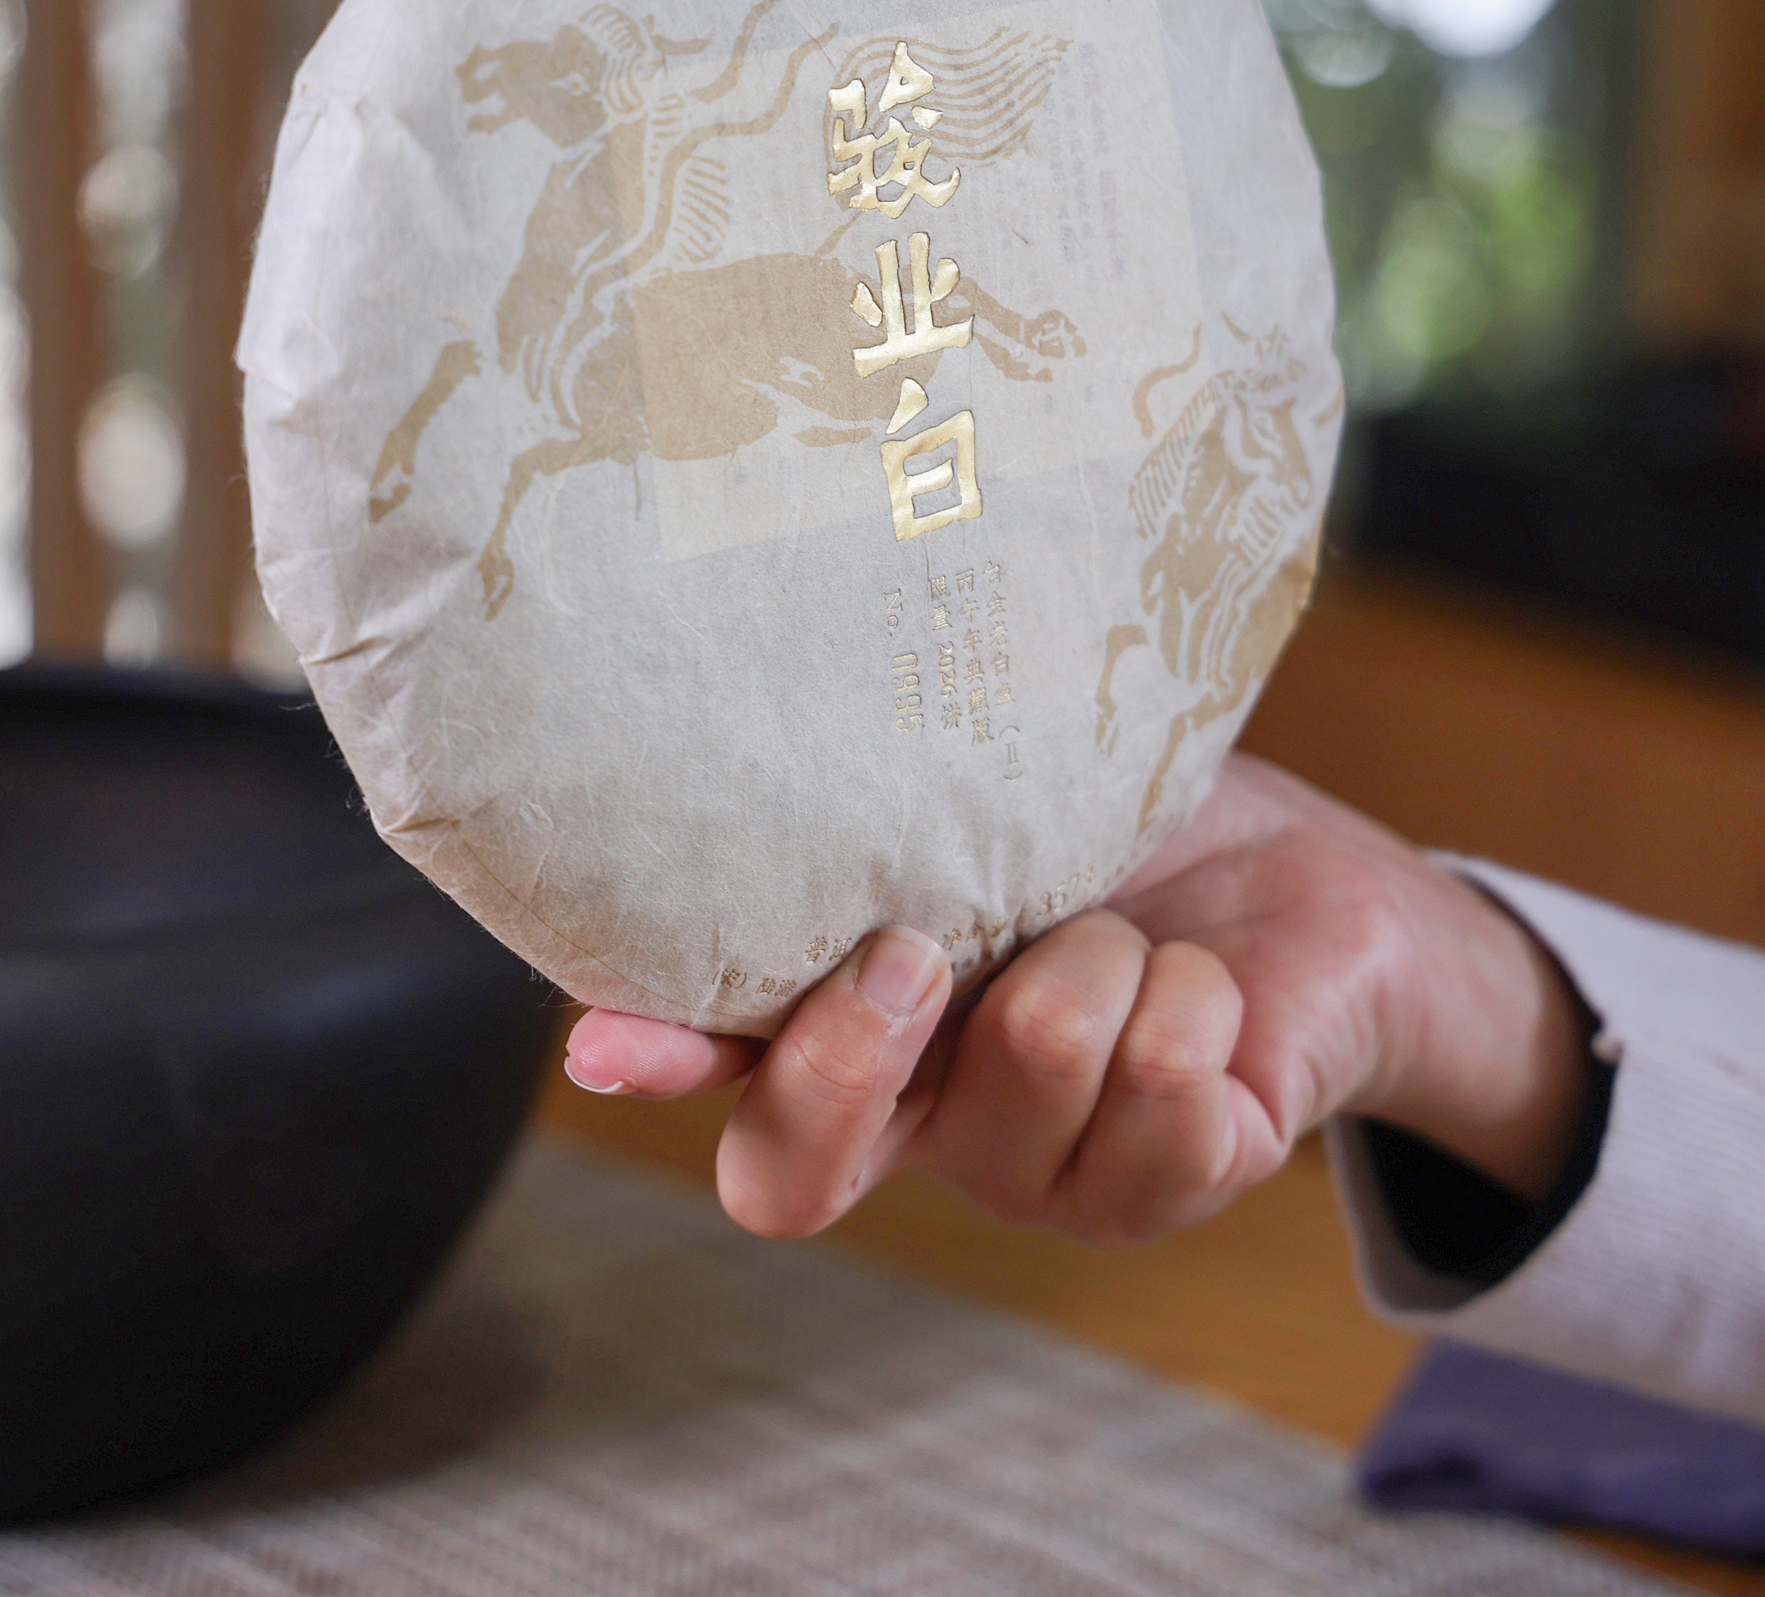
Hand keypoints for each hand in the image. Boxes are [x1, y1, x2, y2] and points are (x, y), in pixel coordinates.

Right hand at [563, 756, 1592, 1244]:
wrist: (1316, 893)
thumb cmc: (1136, 833)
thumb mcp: (1006, 810)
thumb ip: (900, 818)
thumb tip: (777, 730)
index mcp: (865, 1037)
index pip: (724, 1079)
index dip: (661, 1061)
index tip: (602, 1039)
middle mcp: (930, 1129)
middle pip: (793, 1172)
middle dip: (849, 1048)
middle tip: (915, 946)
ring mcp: (1043, 1178)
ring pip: (1024, 1066)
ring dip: (1097, 953)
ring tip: (1126, 925)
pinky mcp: (1171, 1188)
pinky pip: (1162, 1085)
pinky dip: (1190, 992)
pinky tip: (1200, 983)